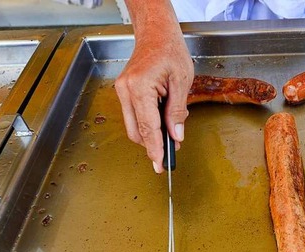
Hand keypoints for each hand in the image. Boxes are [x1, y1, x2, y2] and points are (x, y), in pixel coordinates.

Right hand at [115, 1, 193, 172]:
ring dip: (151, 135)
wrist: (155, 33)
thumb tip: (176, 136)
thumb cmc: (170, 50)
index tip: (160, 164)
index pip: (148, 127)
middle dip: (152, 146)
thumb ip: (177, 111)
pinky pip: (134, 116)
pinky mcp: (124, 91)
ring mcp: (122, 91)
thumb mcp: (182, 81)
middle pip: (137, 131)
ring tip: (171, 136)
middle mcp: (126, 90)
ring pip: (134, 126)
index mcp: (140, 86)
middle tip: (169, 156)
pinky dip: (147, 124)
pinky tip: (162, 124)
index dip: (155, 149)